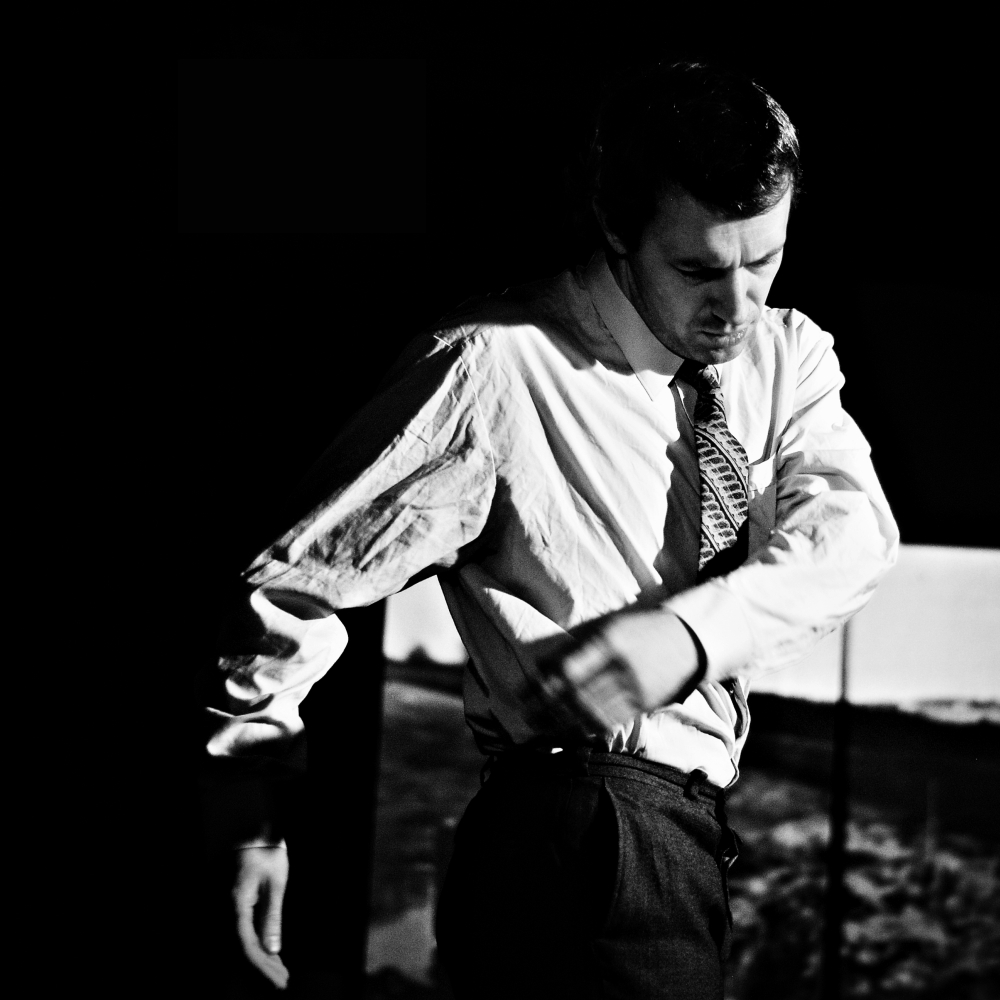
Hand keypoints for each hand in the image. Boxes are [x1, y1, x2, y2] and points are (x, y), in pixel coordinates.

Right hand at [233, 843, 289, 989]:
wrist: (255, 835)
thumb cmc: (267, 855)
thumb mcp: (275, 884)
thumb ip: (272, 917)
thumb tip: (272, 949)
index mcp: (235, 905)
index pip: (245, 945)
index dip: (261, 966)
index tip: (278, 979)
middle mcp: (226, 911)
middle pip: (241, 951)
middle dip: (262, 970)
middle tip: (283, 982)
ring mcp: (227, 911)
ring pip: (240, 946)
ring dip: (259, 962)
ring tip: (280, 973)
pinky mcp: (233, 910)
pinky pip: (241, 936)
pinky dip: (256, 949)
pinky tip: (271, 956)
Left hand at [540, 606, 704, 731]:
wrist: (689, 640)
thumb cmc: (639, 628)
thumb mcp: (607, 626)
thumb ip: (575, 646)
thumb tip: (540, 667)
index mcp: (610, 641)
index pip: (569, 671)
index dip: (543, 686)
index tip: (522, 694)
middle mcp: (622, 668)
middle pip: (577, 697)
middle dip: (547, 710)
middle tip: (525, 717)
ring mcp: (636, 690)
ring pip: (592, 714)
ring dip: (561, 725)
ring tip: (539, 729)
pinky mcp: (645, 706)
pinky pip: (610, 722)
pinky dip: (585, 729)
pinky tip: (568, 732)